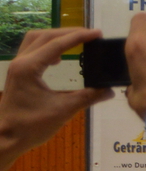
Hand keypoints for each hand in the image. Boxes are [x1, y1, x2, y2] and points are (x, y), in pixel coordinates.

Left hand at [0, 26, 112, 170]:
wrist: (6, 137)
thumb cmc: (31, 125)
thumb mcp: (63, 110)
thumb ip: (88, 97)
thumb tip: (110, 90)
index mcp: (29, 68)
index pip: (57, 44)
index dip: (79, 37)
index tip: (98, 34)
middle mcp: (21, 62)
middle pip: (45, 36)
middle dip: (68, 32)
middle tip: (90, 35)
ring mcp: (17, 66)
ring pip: (36, 39)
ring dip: (56, 36)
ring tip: (76, 41)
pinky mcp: (18, 72)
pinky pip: (32, 49)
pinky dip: (47, 46)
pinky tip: (59, 57)